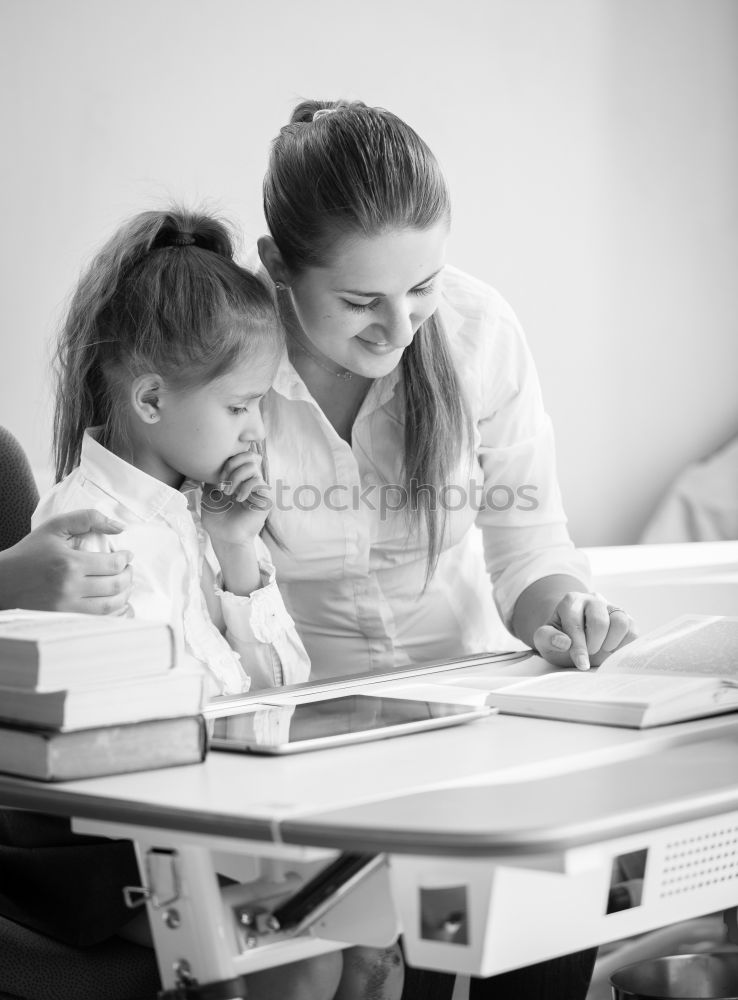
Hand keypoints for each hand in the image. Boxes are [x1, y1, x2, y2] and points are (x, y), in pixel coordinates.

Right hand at [0, 510, 132, 614]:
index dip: (126, 559)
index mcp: (69, 563)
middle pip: (115, 586)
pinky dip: (114, 612)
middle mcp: (70, 587)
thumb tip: (119, 526)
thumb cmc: (30, 552)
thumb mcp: (55, 527)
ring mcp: (67, 606)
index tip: (127, 555)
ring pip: (110, 606)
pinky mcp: (64, 617)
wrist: (4, 580)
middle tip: (128, 568)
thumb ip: (87, 519)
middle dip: (129, 576)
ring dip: (125, 595)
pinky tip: (118, 603)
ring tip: (125, 584)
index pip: (112, 564)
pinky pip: (98, 619)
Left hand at [201, 449, 271, 546]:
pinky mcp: (264, 499)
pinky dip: (245, 487)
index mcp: (239, 477)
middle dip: (232, 465)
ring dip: (237, 477)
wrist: (223, 536)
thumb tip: (213, 460)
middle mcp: (250, 481)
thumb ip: (214, 475)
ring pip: (253, 466)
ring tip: (228, 492)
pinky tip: (238, 499)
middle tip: (222, 483)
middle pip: (249, 456)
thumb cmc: (216, 517)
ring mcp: (258, 489)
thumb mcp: (210, 491)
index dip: (229, 460)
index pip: (241, 456)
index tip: (218, 477)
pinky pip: (259, 481)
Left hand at [533, 591, 636, 670]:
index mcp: (571, 601)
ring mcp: (611, 607)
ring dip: (611, 642)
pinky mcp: (626, 618)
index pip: (576, 623)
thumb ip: (547, 638)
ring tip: (601, 649)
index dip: (578, 646)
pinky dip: (624, 644)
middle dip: (594, 644)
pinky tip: (612, 649)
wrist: (573, 641)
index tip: (581, 664)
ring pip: (620, 621)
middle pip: (600, 621)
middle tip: (589, 652)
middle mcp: (593, 599)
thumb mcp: (544, 641)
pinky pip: (633, 630)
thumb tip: (563, 641)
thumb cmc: (559, 640)